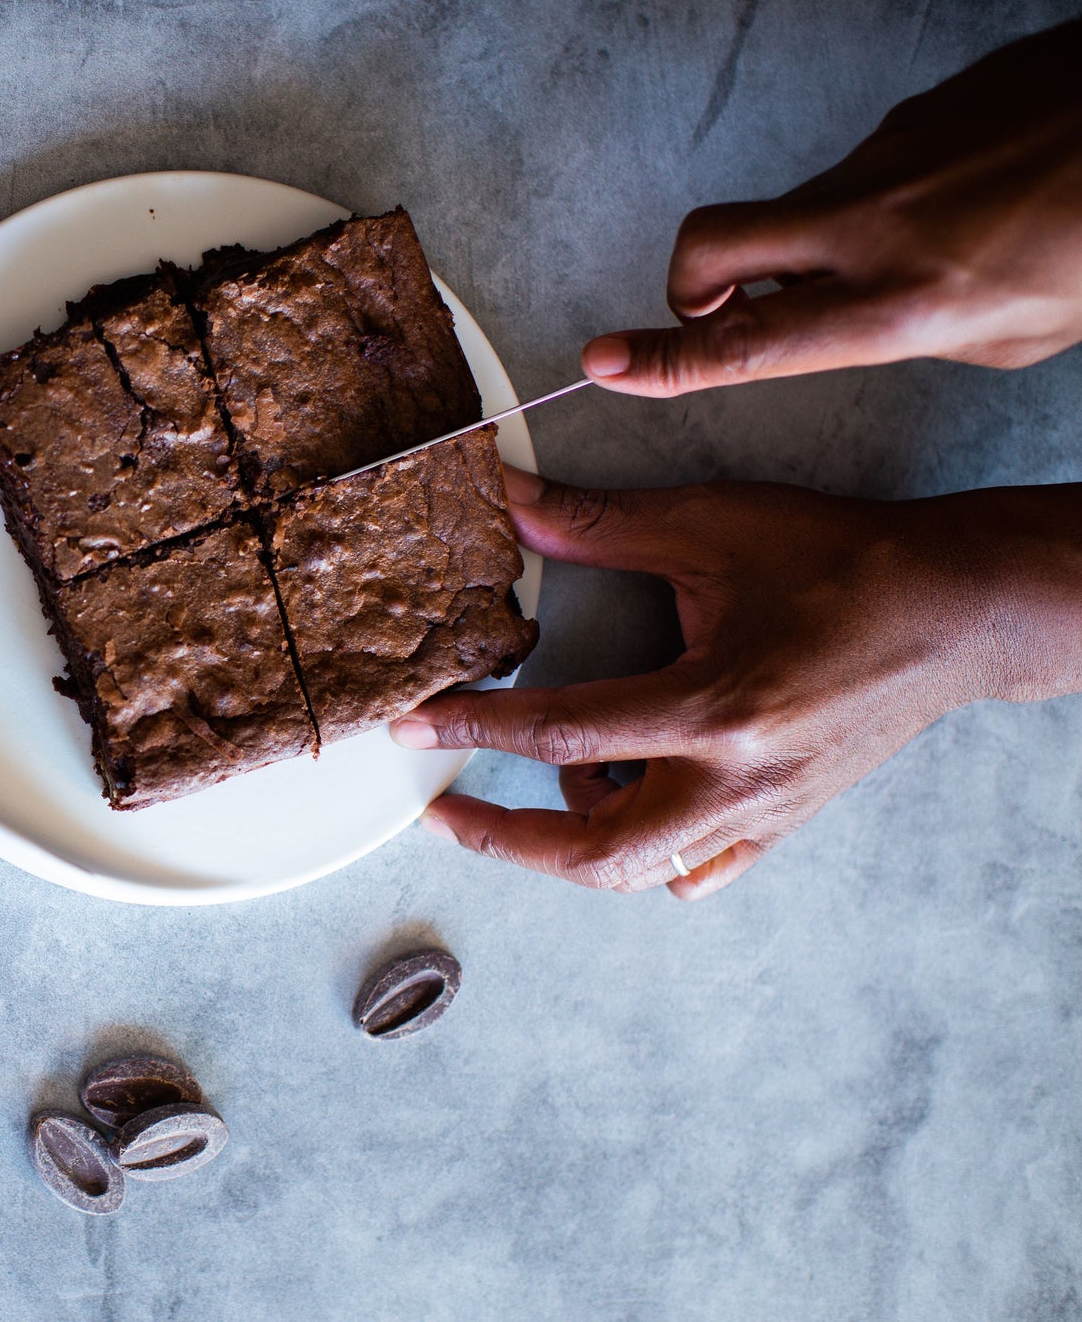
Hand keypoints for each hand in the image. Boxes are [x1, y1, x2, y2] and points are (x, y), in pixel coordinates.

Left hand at [391, 466, 1081, 898]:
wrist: (963, 608)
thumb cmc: (848, 563)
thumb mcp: (716, 526)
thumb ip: (602, 526)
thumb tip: (507, 504)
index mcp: (717, 709)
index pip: (563, 735)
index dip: (474, 729)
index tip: (413, 728)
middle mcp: (739, 782)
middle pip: (595, 853)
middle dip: (505, 840)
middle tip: (446, 811)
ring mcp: (764, 815)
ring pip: (644, 872)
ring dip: (575, 840)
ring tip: (552, 780)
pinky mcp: (784, 823)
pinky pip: (698, 872)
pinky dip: (646, 855)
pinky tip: (625, 802)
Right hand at [583, 17, 1081, 395]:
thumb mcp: (1011, 336)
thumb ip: (913, 333)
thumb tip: (860, 318)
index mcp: (899, 303)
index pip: (745, 342)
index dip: (662, 360)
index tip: (605, 363)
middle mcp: (873, 227)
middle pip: (712, 245)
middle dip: (689, 284)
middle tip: (721, 308)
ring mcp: (887, 157)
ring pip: (802, 209)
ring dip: (820, 243)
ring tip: (921, 251)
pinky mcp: (914, 112)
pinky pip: (868, 168)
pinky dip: (888, 198)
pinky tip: (963, 200)